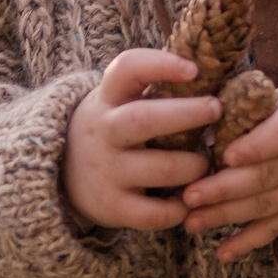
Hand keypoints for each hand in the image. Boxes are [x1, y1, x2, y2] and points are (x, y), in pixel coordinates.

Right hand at [62, 50, 218, 231]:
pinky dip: (180, 208)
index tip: (194, 69)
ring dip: (193, 165)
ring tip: (206, 163)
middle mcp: (104, 131)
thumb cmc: (114, 127)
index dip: (160, 65)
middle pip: (143, 119)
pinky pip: (154, 212)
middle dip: (186, 114)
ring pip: (159, 169)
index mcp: (109, 98)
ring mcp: (107, 170)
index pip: (127, 69)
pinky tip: (191, 199)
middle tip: (216, 109)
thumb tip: (217, 67)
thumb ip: (155, 86)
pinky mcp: (112, 206)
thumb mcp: (120, 100)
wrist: (60, 171)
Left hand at [181, 78, 277, 261]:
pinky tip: (223, 251)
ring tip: (192, 221)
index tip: (226, 154)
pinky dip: (251, 241)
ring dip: (229, 216)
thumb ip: (254, 106)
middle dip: (226, 188)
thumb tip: (203, 124)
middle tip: (189, 195)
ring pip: (270, 205)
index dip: (258, 146)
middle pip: (271, 175)